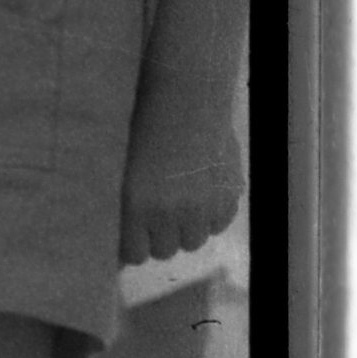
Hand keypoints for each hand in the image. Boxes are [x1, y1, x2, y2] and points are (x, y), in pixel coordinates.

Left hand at [117, 126, 245, 273]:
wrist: (188, 103)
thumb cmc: (148, 132)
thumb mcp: (127, 174)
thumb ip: (130, 209)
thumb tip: (131, 239)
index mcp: (137, 208)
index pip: (135, 255)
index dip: (135, 246)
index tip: (135, 238)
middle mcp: (171, 213)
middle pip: (165, 252)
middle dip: (161, 238)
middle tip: (160, 218)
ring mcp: (203, 206)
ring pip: (194, 241)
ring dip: (188, 229)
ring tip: (184, 205)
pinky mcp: (229, 195)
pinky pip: (220, 224)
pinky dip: (212, 216)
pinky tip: (205, 194)